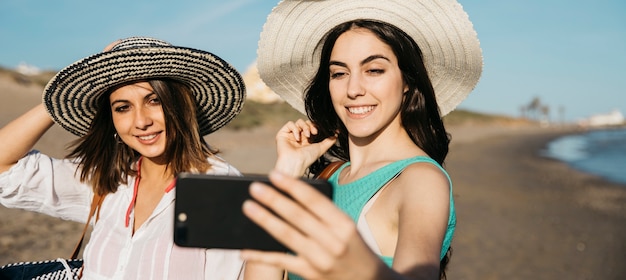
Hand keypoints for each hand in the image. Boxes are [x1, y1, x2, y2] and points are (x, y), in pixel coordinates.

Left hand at [241, 171, 388, 279]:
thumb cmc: (354, 249)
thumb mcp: (346, 228)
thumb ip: (323, 214)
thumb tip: (287, 197)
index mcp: (344, 224)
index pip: (314, 201)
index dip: (292, 186)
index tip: (274, 174)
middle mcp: (333, 241)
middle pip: (297, 216)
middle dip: (273, 200)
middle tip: (254, 187)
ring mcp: (321, 259)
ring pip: (287, 236)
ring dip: (265, 220)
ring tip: (248, 207)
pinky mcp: (311, 274)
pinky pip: (281, 261)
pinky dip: (261, 255)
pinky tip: (244, 249)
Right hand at [274, 119, 335, 176]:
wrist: (296, 163)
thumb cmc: (307, 158)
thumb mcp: (321, 148)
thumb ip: (329, 141)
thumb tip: (337, 133)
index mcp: (306, 140)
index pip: (312, 126)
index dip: (316, 126)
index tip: (319, 130)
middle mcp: (298, 136)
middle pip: (306, 122)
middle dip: (311, 126)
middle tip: (314, 133)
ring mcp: (290, 135)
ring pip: (298, 122)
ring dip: (304, 127)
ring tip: (306, 136)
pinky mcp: (282, 134)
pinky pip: (290, 124)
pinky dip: (295, 129)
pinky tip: (297, 138)